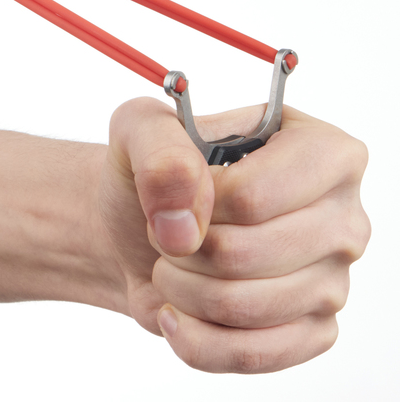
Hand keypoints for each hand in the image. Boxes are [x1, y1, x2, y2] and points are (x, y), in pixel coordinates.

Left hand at [99, 97, 369, 372]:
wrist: (144, 228)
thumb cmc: (155, 171)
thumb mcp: (138, 127)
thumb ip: (158, 149)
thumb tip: (185, 217)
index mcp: (321, 150)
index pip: (253, 196)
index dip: (195, 204)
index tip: (175, 196)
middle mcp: (342, 215)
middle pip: (245, 253)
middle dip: (180, 247)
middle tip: (166, 230)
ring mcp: (333, 277)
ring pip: (243, 305)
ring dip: (180, 287)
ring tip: (170, 262)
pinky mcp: (313, 331)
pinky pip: (250, 353)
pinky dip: (193, 336)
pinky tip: (175, 309)